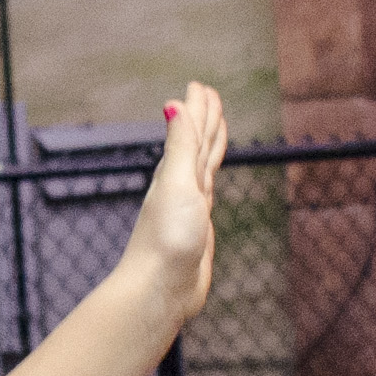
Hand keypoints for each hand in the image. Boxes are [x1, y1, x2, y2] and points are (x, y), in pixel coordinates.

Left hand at [124, 82, 228, 324]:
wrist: (161, 289)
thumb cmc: (165, 239)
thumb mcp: (177, 185)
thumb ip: (180, 147)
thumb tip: (173, 105)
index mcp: (176, 173)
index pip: (192, 132)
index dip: (199, 110)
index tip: (201, 86)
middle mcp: (181, 186)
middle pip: (197, 145)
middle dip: (204, 120)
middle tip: (209, 94)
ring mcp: (189, 208)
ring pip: (202, 166)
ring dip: (208, 145)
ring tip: (214, 127)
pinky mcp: (197, 230)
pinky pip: (207, 193)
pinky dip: (209, 177)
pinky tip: (207, 179)